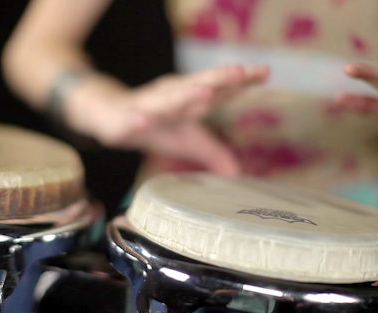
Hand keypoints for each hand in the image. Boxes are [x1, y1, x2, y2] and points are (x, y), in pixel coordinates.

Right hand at [67, 65, 269, 175]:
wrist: (112, 117)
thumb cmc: (156, 126)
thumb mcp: (187, 141)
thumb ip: (212, 153)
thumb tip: (236, 174)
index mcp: (190, 99)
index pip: (219, 89)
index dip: (241, 81)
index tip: (265, 72)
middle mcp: (173, 96)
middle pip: (199, 86)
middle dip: (219, 79)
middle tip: (240, 72)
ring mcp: (149, 106)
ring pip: (169, 100)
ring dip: (185, 95)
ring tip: (204, 92)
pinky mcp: (127, 119)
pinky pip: (133, 120)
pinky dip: (139, 120)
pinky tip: (143, 121)